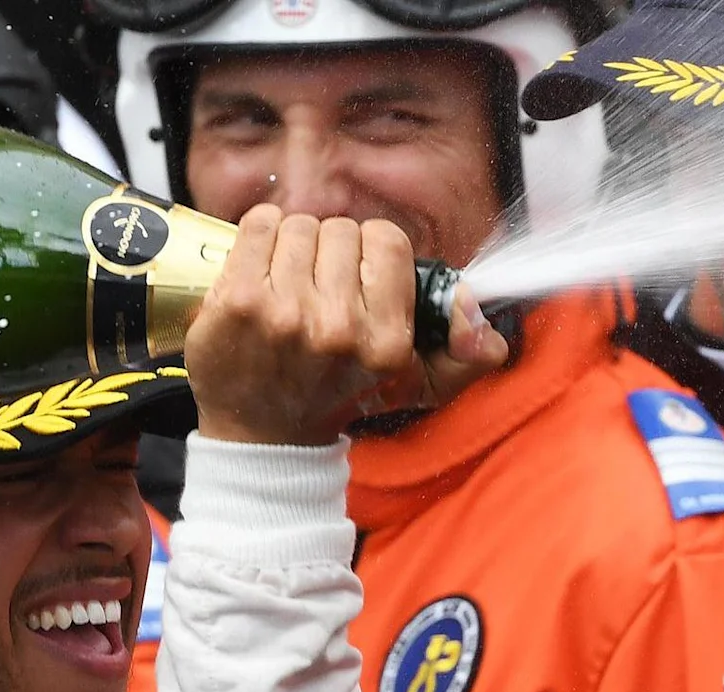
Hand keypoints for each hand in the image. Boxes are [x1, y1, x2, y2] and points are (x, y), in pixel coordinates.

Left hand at [183, 207, 505, 446]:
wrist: (263, 436)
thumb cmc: (337, 395)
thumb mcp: (413, 386)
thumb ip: (466, 355)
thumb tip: (488, 330)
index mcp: (385, 343)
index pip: (387, 241)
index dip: (372, 253)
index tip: (358, 280)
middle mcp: (337, 329)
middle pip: (341, 230)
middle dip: (331, 252)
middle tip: (318, 291)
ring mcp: (282, 313)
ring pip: (300, 225)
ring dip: (294, 247)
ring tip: (288, 287)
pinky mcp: (236, 300)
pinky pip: (259, 223)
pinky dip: (260, 237)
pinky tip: (261, 274)